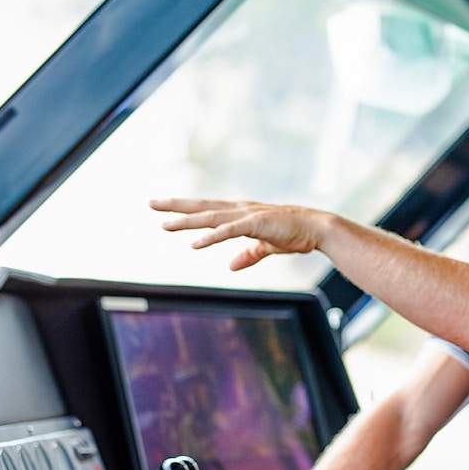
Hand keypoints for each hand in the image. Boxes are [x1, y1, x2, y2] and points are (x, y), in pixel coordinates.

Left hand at [150, 198, 328, 269]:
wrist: (317, 228)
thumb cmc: (295, 234)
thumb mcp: (267, 246)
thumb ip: (248, 255)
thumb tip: (231, 266)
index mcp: (241, 213)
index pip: (207, 208)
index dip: (185, 208)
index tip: (165, 208)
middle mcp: (240, 210)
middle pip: (202, 207)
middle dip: (175, 206)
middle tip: (151, 204)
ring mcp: (247, 215)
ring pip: (210, 217)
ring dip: (186, 221)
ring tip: (165, 225)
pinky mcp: (255, 224)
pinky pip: (228, 231)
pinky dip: (211, 237)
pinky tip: (195, 243)